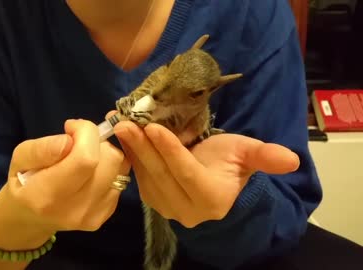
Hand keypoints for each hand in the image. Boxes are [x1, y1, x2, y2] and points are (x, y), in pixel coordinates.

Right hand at [5, 119, 129, 231]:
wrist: (30, 218)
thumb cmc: (23, 182)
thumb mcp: (19, 158)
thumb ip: (42, 148)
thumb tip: (70, 141)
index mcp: (48, 195)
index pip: (85, 158)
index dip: (86, 133)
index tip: (71, 128)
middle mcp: (75, 210)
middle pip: (110, 160)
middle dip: (97, 141)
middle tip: (77, 143)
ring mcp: (93, 215)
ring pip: (120, 167)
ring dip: (105, 154)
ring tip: (83, 157)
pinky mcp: (105, 216)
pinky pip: (121, 179)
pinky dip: (109, 169)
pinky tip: (90, 173)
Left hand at [114, 120, 298, 227]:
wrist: (215, 180)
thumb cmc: (230, 163)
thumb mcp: (246, 154)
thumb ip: (265, 157)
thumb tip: (292, 160)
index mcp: (212, 198)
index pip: (188, 174)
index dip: (171, 152)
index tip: (154, 128)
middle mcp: (188, 209)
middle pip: (162, 176)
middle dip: (143, 148)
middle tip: (126, 123)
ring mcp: (167, 207)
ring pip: (147, 178)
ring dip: (132, 151)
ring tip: (120, 126)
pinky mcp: (153, 200)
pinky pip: (139, 178)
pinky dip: (130, 156)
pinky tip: (122, 137)